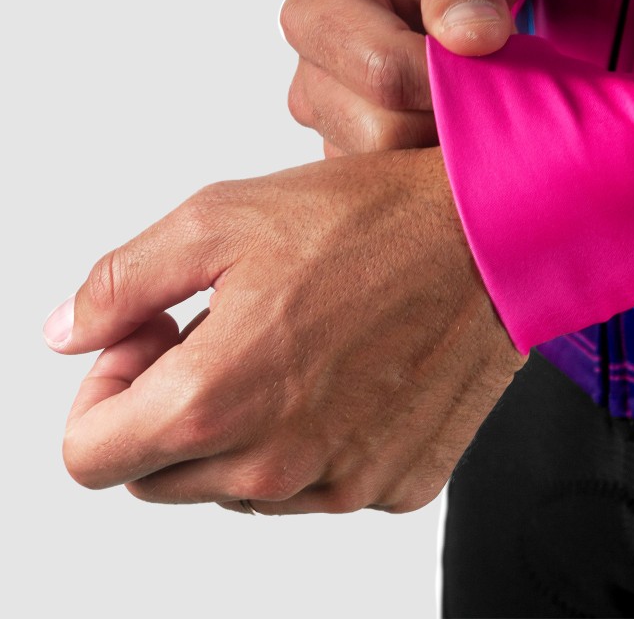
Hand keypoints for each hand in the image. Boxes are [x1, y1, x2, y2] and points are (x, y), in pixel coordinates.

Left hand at [47, 149, 524, 513]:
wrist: (494, 237)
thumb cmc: (374, 220)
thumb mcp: (221, 217)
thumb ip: (122, 283)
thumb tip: (69, 332)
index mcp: (215, 400)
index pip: (90, 458)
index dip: (102, 392)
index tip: (150, 343)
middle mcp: (274, 463)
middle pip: (159, 478)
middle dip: (169, 407)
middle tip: (221, 329)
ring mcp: (339, 483)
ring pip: (239, 487)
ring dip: (243, 426)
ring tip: (292, 342)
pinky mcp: (393, 483)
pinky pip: (317, 485)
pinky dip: (312, 439)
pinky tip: (344, 369)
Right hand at [280, 0, 527, 155]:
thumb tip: (473, 37)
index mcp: (318, 8)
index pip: (383, 71)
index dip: (450, 81)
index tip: (494, 65)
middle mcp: (309, 72)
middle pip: (383, 132)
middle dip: (450, 116)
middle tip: (493, 85)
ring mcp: (326, 120)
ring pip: (391, 168)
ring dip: (445, 143)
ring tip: (473, 99)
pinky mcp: (350, 154)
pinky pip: (397, 187)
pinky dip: (435, 164)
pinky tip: (456, 125)